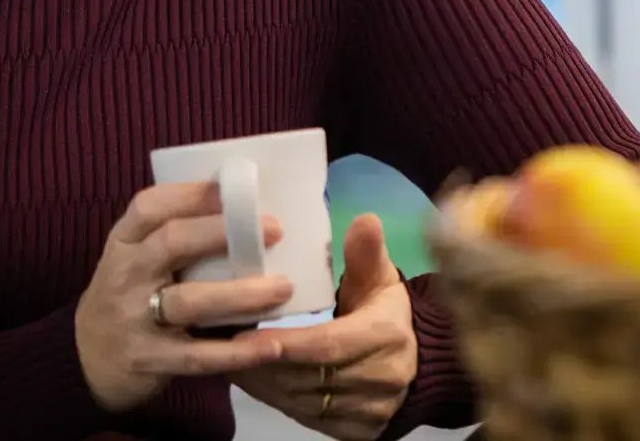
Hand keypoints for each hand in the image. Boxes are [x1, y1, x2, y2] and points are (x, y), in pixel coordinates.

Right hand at [76, 180, 292, 413]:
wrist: (86, 360)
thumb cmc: (129, 296)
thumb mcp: (136, 259)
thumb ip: (174, 238)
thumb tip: (245, 210)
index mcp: (124, 241)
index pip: (151, 206)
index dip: (195, 194)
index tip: (239, 188)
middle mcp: (125, 274)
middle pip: (172, 243)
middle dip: (224, 233)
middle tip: (275, 230)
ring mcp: (132, 318)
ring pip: (189, 301)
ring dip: (240, 294)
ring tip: (283, 288)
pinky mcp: (147, 359)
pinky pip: (196, 356)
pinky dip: (235, 352)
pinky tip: (269, 346)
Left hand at [230, 213, 416, 438]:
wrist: (418, 363)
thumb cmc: (386, 312)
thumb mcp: (380, 278)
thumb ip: (367, 252)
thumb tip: (365, 219)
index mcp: (387, 337)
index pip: (327, 345)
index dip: (285, 343)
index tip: (245, 333)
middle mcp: (382, 379)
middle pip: (309, 377)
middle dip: (261, 364)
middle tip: (221, 344)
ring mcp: (370, 412)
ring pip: (303, 403)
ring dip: (262, 385)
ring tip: (227, 360)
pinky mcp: (358, 433)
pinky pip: (308, 420)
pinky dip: (276, 402)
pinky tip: (252, 382)